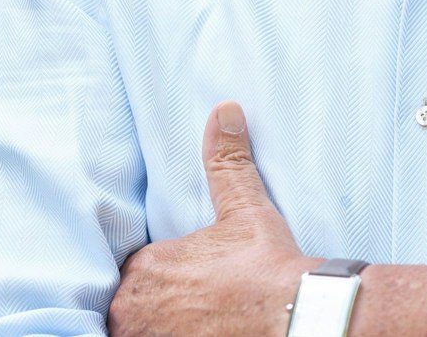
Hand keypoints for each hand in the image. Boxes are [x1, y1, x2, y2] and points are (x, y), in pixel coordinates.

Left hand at [108, 102, 314, 336]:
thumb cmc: (266, 267)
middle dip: (158, 308)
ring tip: (197, 323)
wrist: (294, 317)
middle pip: (134, 308)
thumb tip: (224, 112)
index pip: (138, 273)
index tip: (190, 281)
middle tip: (196, 305)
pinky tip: (200, 333)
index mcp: (145, 270)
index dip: (165, 276)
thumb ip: (226, 162)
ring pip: (140, 332)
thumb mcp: (244, 208)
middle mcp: (133, 313)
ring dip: (158, 327)